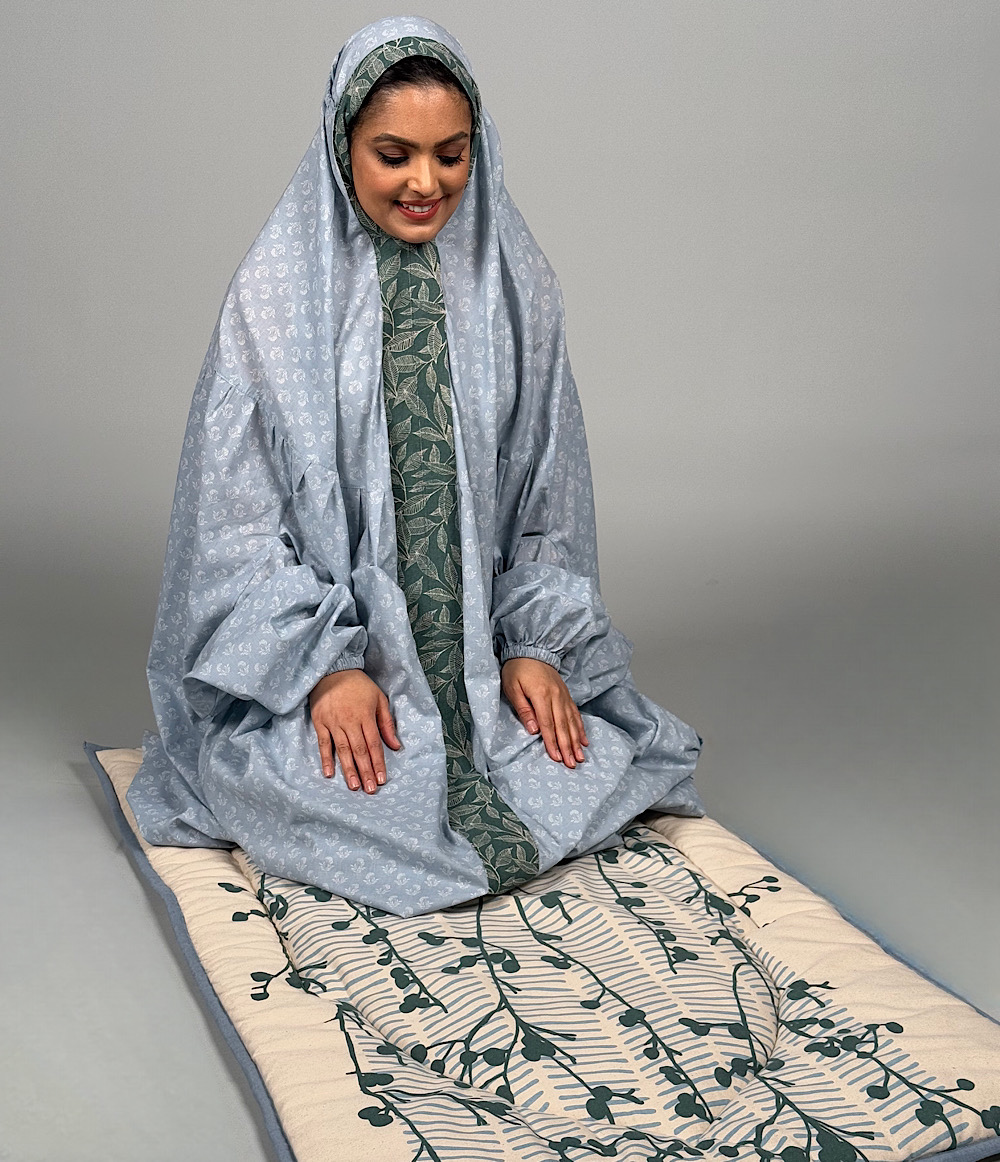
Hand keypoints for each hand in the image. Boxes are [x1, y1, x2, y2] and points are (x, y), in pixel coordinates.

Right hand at [308, 668, 400, 793]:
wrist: (333, 670)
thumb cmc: (359, 686)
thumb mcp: (379, 699)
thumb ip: (386, 723)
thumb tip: (395, 746)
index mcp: (366, 715)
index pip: (374, 744)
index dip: (378, 763)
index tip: (381, 779)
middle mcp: (350, 720)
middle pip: (359, 750)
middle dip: (365, 771)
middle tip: (370, 790)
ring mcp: (333, 722)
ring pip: (342, 749)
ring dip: (348, 769)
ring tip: (354, 786)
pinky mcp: (320, 722)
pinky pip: (323, 743)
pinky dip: (325, 759)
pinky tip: (329, 773)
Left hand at [500, 657, 588, 767]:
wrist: (531, 650)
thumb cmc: (517, 670)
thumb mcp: (512, 687)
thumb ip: (523, 709)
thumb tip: (534, 730)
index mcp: (541, 695)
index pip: (547, 724)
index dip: (552, 742)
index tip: (556, 758)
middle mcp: (556, 696)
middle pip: (562, 726)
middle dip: (567, 747)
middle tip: (572, 764)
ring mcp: (563, 695)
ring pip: (571, 721)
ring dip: (576, 741)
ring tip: (580, 756)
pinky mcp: (566, 694)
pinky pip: (575, 713)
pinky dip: (580, 728)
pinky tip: (583, 740)